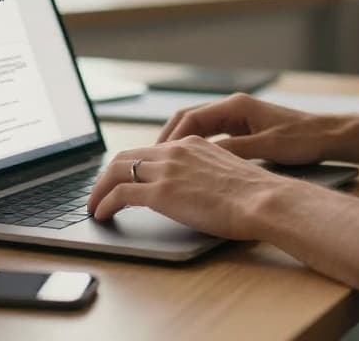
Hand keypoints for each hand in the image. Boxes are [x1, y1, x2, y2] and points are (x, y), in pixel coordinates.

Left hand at [86, 136, 308, 239]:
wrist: (264, 200)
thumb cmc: (256, 195)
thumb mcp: (226, 172)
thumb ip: (205, 173)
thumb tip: (194, 189)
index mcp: (191, 144)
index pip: (149, 150)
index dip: (129, 165)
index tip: (121, 179)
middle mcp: (175, 151)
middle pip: (125, 155)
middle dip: (106, 175)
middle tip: (99, 192)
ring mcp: (166, 170)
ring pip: (116, 171)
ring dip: (99, 190)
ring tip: (94, 206)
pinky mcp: (161, 193)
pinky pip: (120, 194)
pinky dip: (104, 203)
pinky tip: (102, 215)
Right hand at [157, 92, 347, 164]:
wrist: (330, 136)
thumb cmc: (302, 139)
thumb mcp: (266, 147)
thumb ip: (234, 149)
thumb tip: (203, 156)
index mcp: (236, 106)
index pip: (190, 117)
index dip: (170, 138)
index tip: (157, 157)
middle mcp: (234, 107)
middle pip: (189, 118)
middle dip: (168, 138)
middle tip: (150, 160)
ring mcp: (239, 116)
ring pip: (198, 127)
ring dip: (180, 143)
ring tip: (164, 164)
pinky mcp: (245, 127)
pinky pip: (211, 135)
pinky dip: (196, 147)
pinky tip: (190, 164)